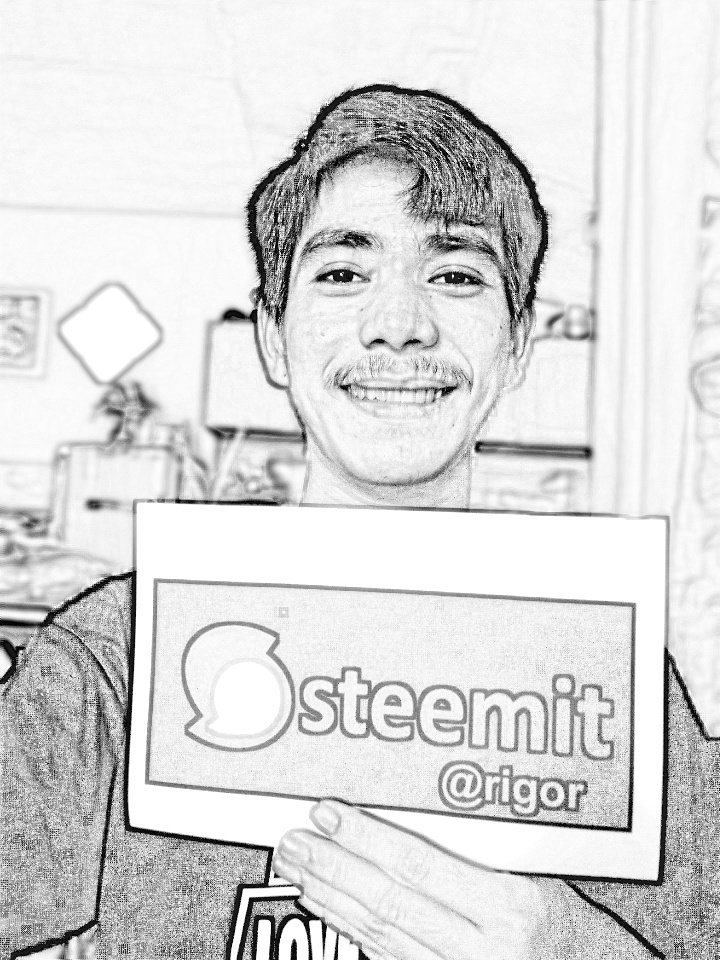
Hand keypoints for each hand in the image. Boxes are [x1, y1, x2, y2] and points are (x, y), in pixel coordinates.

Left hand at [272, 800, 547, 959]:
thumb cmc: (578, 921)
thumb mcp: (548, 871)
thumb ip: (490, 843)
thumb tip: (427, 801)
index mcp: (511, 905)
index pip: (418, 864)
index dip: (366, 838)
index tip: (329, 813)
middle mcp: (485, 948)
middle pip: (389, 900)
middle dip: (334, 868)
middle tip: (294, 840)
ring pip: (381, 934)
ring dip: (332, 899)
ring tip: (298, 869)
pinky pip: (391, 957)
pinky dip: (353, 930)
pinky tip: (330, 907)